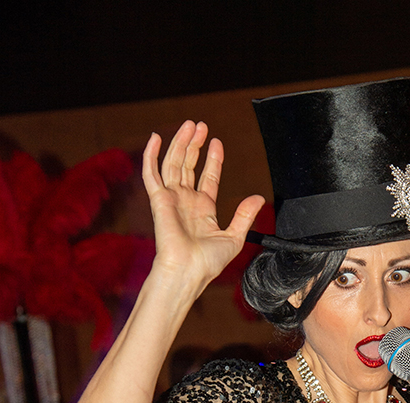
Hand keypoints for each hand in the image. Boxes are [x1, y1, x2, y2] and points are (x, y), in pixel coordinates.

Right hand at [143, 120, 264, 287]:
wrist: (189, 270)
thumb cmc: (207, 262)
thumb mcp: (234, 237)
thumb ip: (244, 216)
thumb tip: (258, 198)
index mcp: (203, 210)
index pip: (207, 177)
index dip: (212, 159)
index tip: (217, 143)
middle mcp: (186, 201)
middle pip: (189, 165)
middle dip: (195, 145)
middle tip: (202, 126)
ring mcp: (171, 199)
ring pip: (173, 163)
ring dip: (180, 143)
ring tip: (189, 125)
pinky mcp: (158, 200)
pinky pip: (151, 173)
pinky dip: (151, 155)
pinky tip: (155, 138)